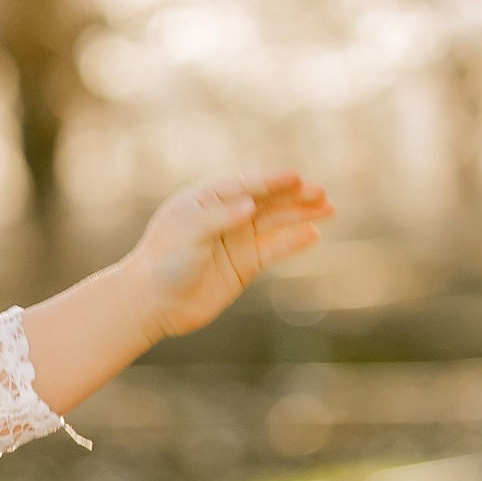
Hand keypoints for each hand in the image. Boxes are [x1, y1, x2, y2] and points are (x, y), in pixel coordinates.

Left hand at [125, 172, 333, 342]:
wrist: (152, 303)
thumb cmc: (163, 263)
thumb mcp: (187, 234)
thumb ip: (218, 217)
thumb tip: (250, 204)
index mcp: (206, 199)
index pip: (246, 184)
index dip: (272, 180)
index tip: (295, 177)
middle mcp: (225, 215)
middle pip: (267, 199)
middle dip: (294, 194)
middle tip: (320, 192)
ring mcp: (236, 239)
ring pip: (276, 221)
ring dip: (301, 213)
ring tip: (329, 207)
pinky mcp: (244, 265)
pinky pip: (275, 248)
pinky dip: (294, 241)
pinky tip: (314, 233)